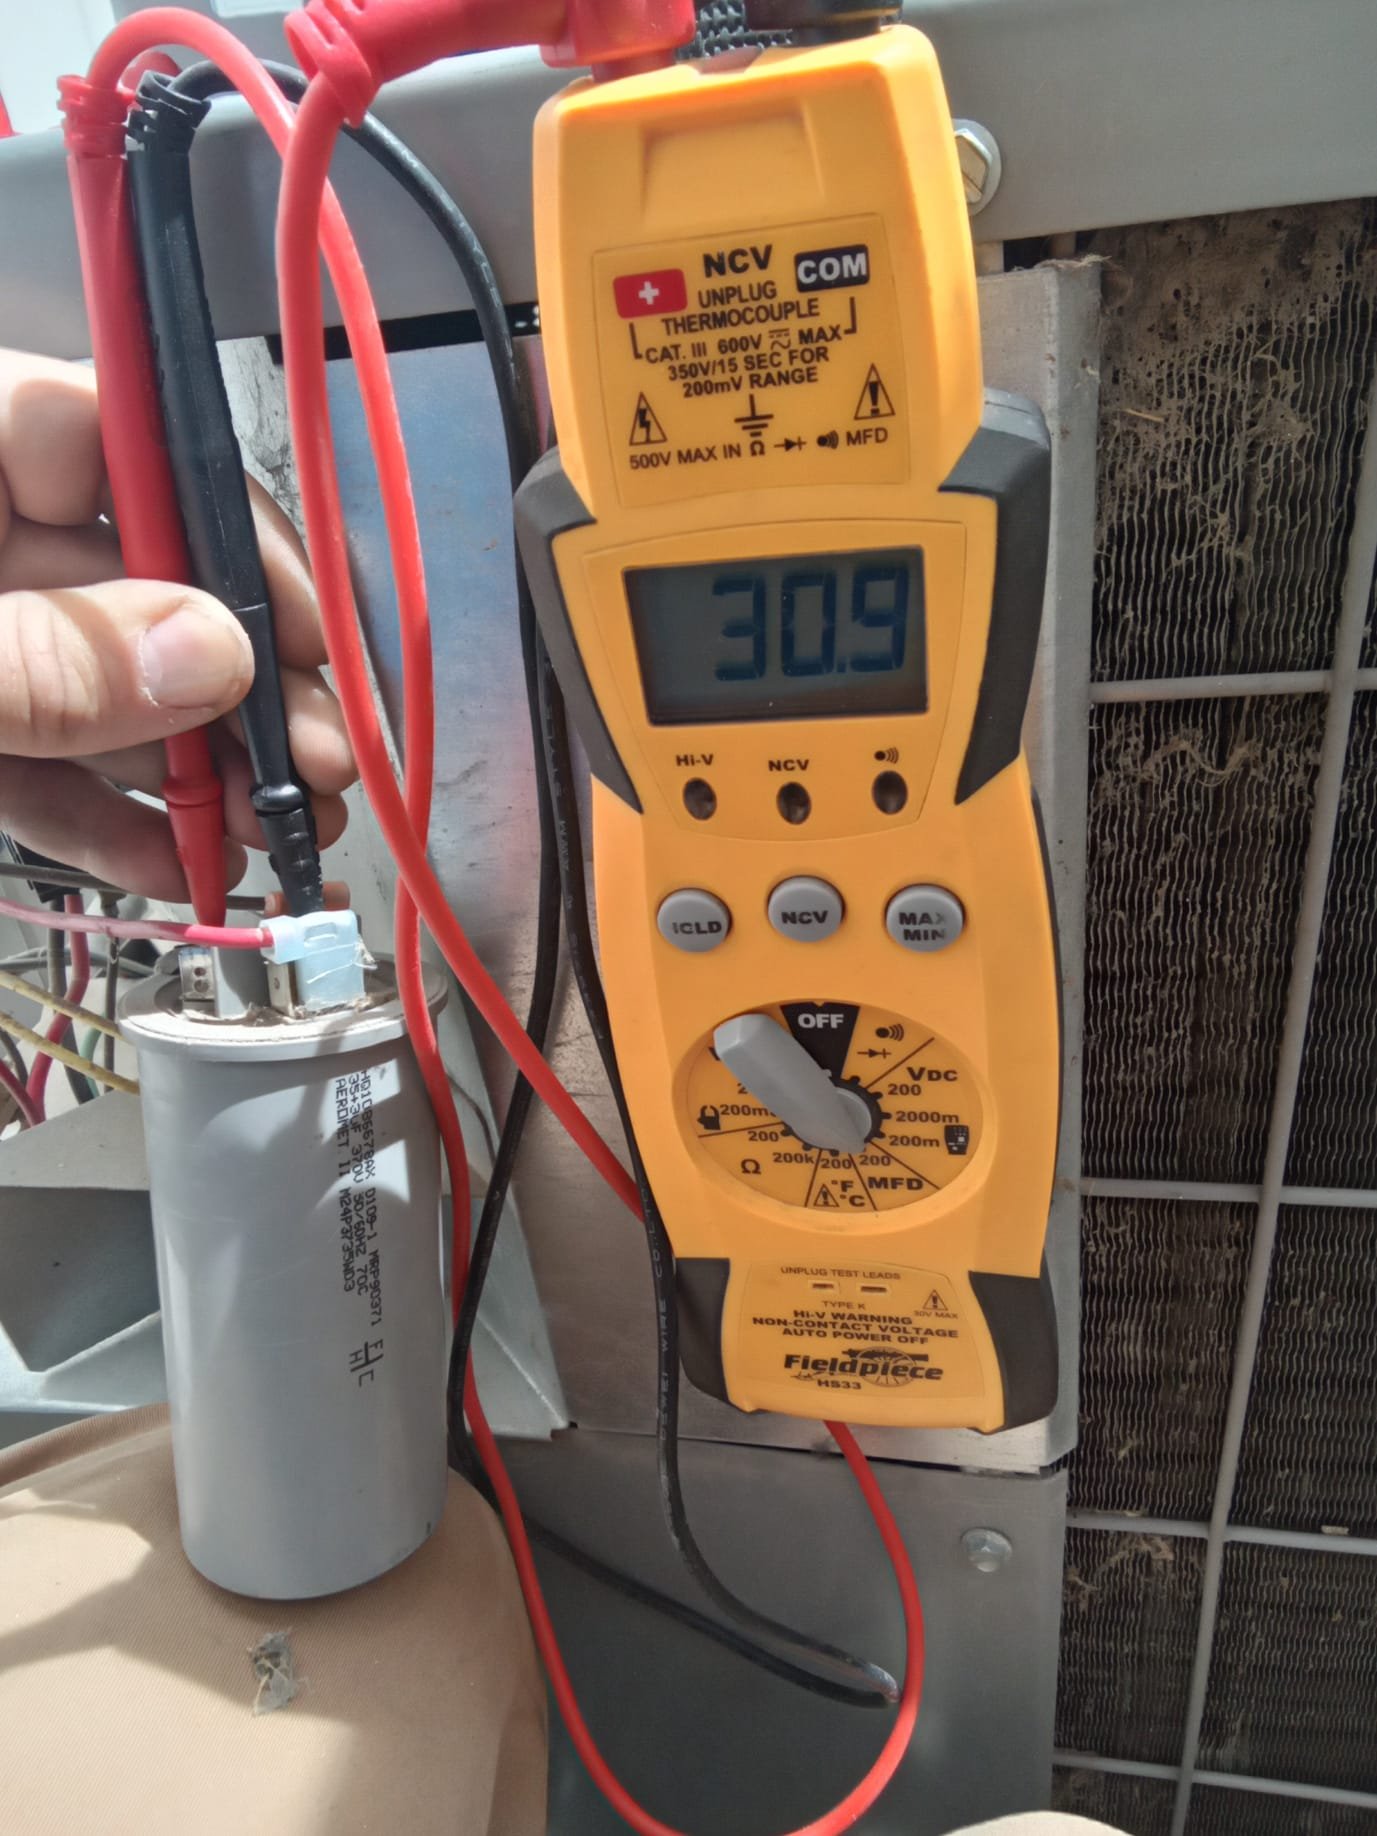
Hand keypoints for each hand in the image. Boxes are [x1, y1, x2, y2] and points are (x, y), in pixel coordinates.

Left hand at [0, 347, 354, 900]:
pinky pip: (38, 765)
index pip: (101, 429)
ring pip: (98, 685)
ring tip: (284, 830)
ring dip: (201, 768)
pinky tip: (183, 864)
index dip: (223, 521)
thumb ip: (41, 659)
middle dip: (239, 680)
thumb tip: (212, 655)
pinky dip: (108, 820)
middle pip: (129, 578)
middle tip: (318, 759)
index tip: (304, 623)